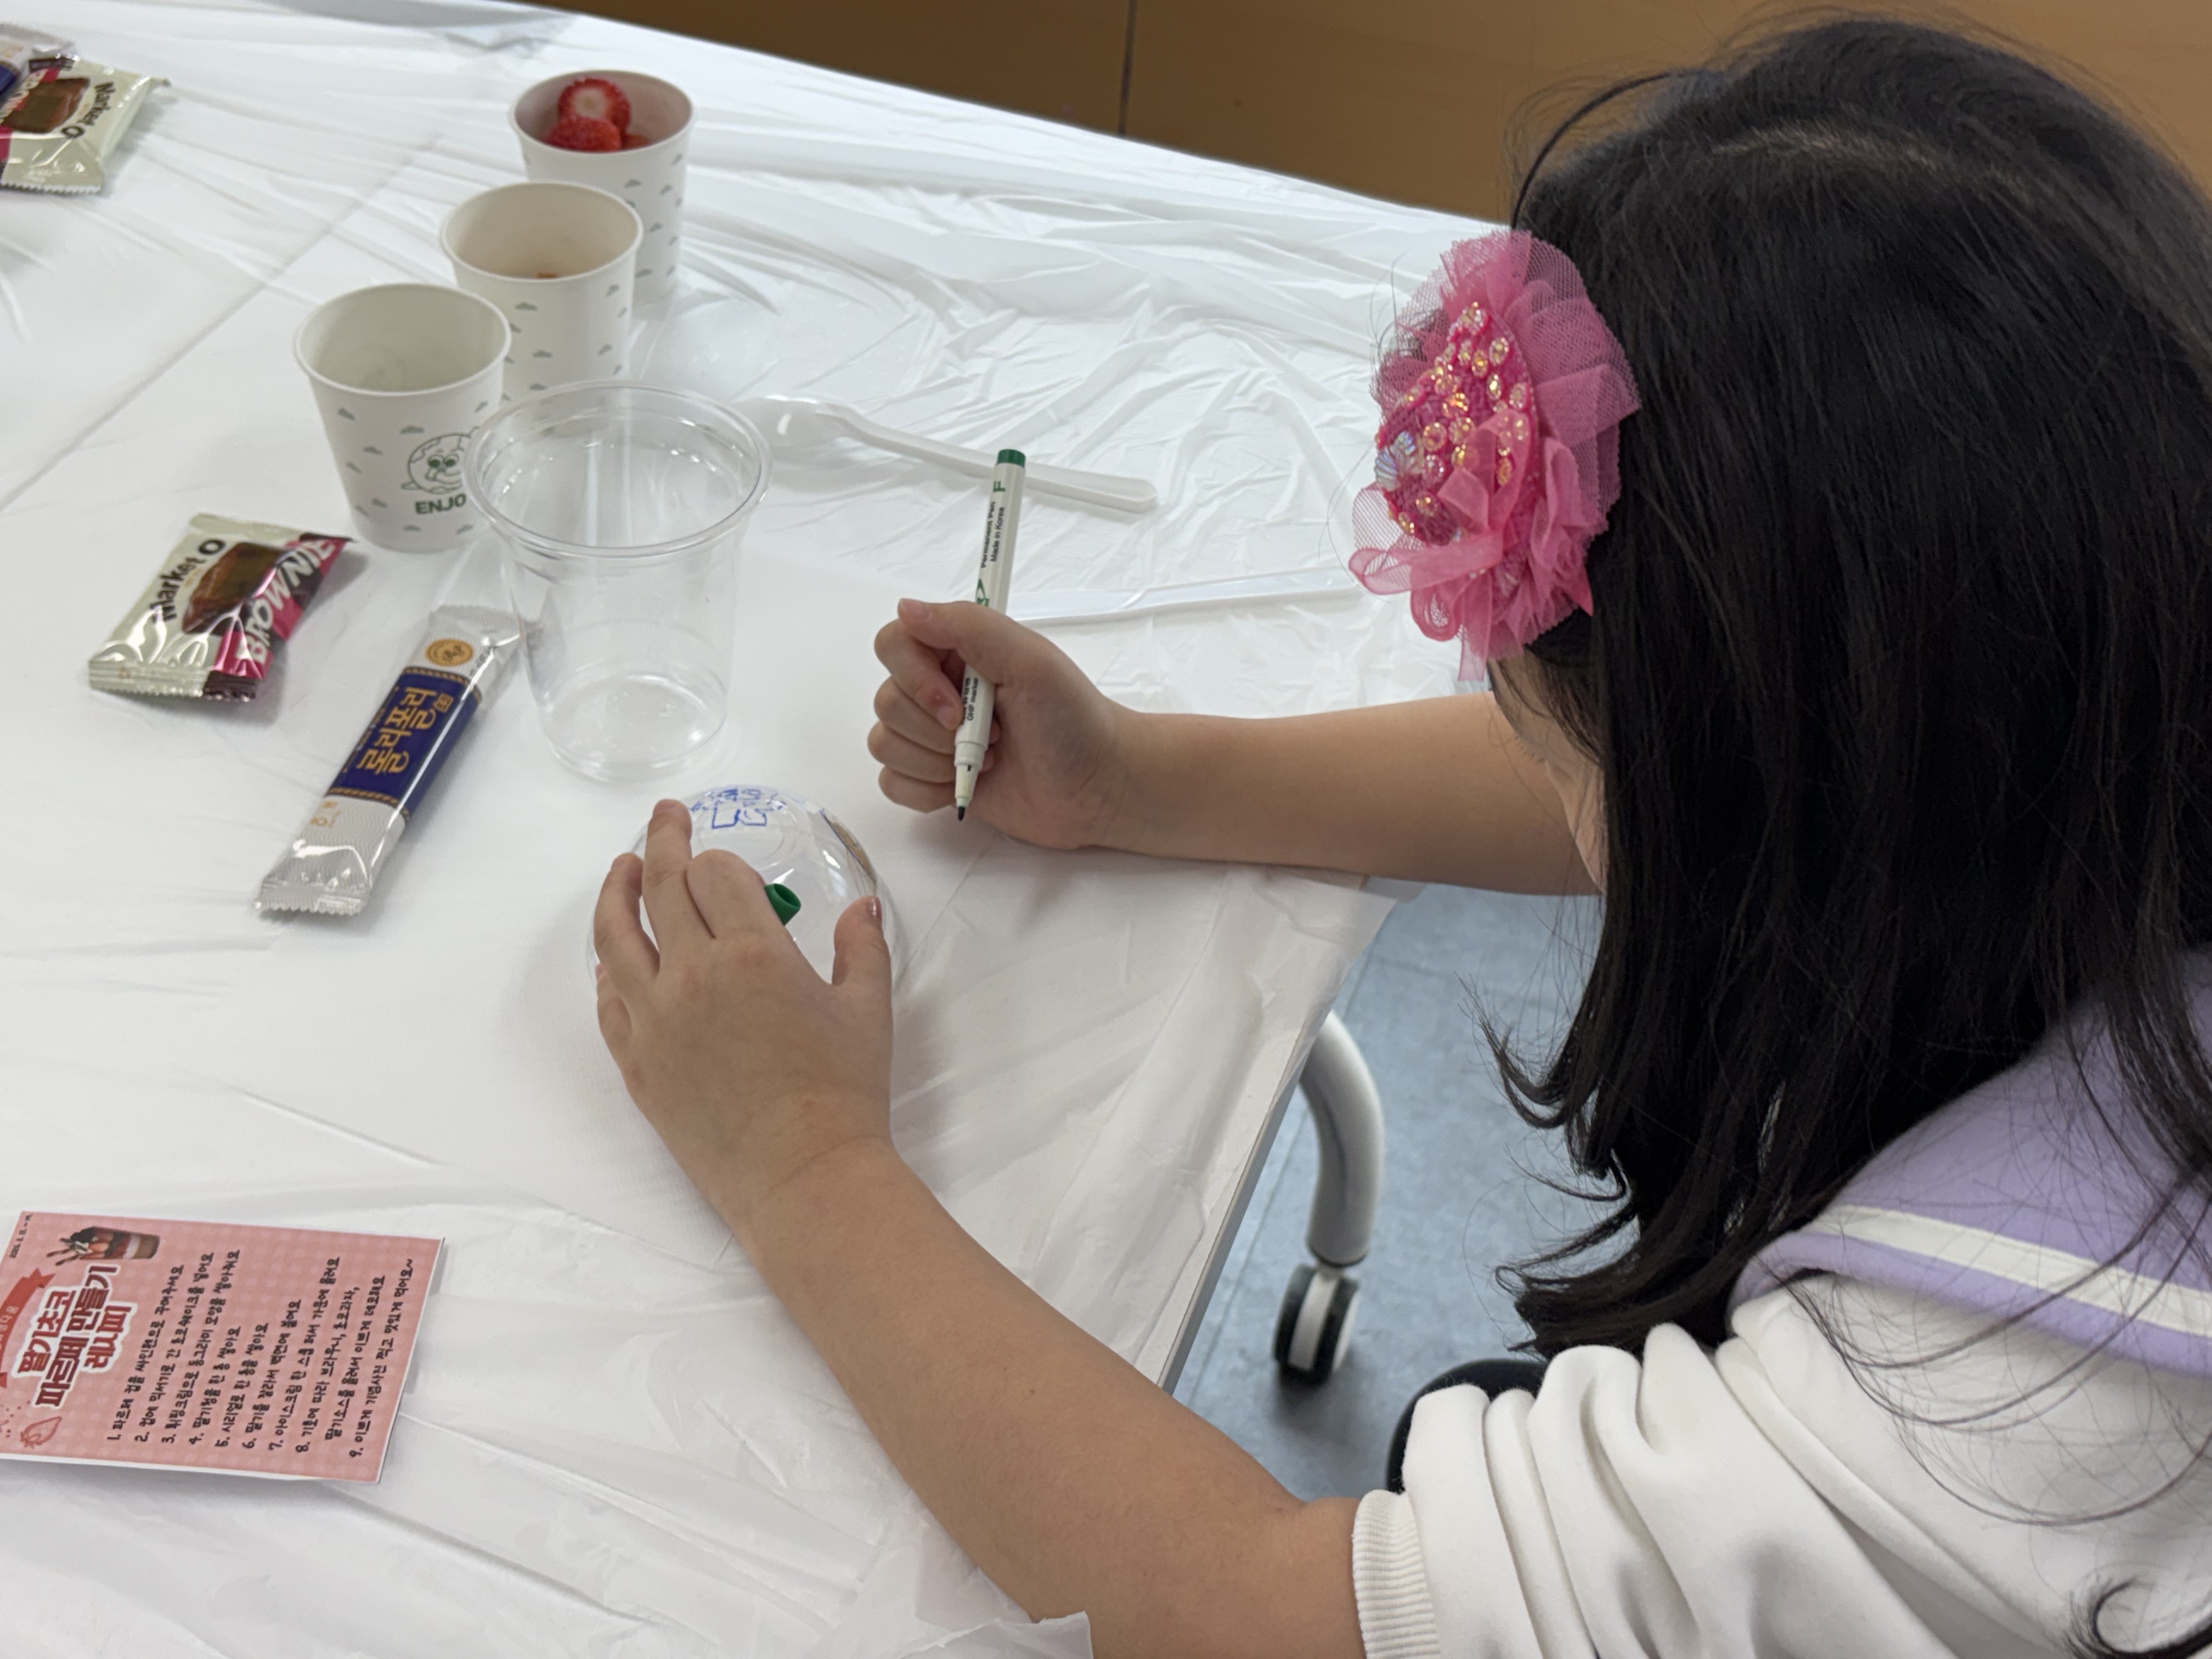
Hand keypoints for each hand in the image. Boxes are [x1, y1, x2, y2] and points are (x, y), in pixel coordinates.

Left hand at [593, 799, 894, 1243]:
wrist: (803, 1176)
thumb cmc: (844, 1093)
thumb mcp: (868, 1010)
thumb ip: (862, 948)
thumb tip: (862, 908)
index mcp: (754, 953)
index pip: (715, 873)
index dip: (719, 859)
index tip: (724, 861)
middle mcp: (693, 975)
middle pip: (660, 885)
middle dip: (661, 840)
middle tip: (664, 817)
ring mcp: (654, 1019)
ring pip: (614, 935)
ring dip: (614, 891)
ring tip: (620, 868)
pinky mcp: (636, 1061)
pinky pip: (607, 1000)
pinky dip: (607, 970)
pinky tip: (613, 959)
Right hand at [869, 598, 1139, 848]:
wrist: (1097, 788)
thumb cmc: (1075, 722)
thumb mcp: (1031, 661)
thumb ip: (969, 627)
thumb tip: (907, 607)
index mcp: (959, 652)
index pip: (895, 644)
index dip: (914, 678)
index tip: (955, 705)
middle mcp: (940, 690)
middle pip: (887, 700)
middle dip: (936, 730)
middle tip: (993, 737)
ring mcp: (934, 737)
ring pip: (884, 742)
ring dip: (936, 761)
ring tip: (988, 761)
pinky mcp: (932, 778)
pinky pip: (891, 782)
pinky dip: (925, 790)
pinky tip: (966, 786)